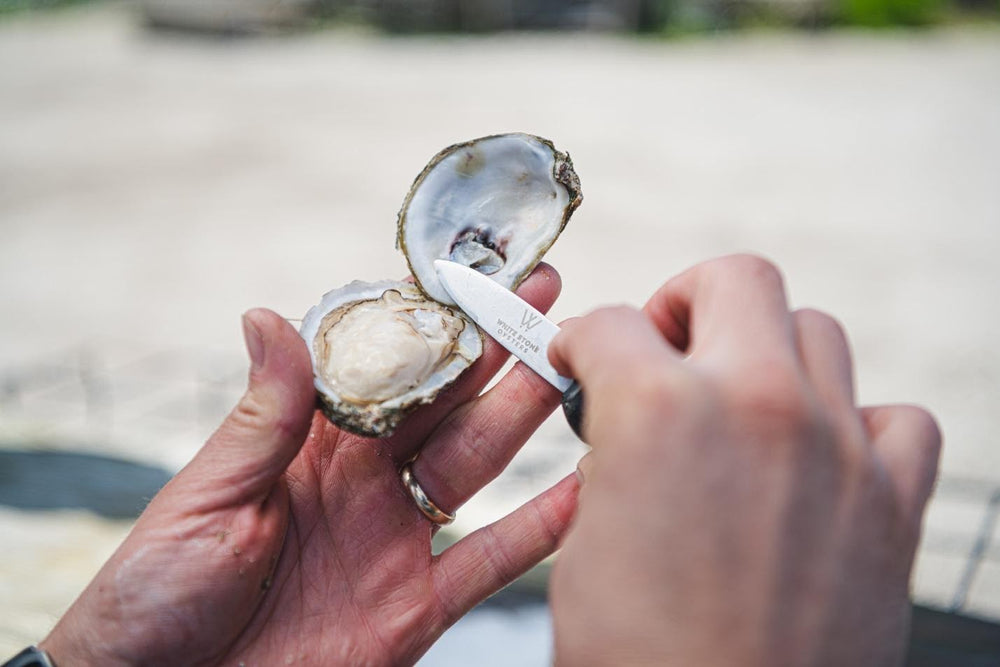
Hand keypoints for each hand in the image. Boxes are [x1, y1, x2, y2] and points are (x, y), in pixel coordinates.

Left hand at [40, 264, 576, 665]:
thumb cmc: (159, 592)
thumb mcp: (208, 495)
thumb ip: (264, 415)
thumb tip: (269, 317)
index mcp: (311, 445)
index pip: (386, 368)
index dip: (431, 323)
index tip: (475, 276)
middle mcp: (365, 482)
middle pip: (446, 405)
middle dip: (496, 349)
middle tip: (547, 299)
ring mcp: (396, 540)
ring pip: (477, 465)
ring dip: (526, 416)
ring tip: (574, 367)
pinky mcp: (415, 606)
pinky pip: (489, 563)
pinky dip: (540, 530)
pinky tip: (584, 490)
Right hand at [548, 255, 940, 665]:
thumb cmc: (640, 661)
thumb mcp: (587, 542)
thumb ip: (612, 457)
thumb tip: (627, 427)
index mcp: (660, 412)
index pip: (611, 323)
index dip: (582, 340)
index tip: (582, 357)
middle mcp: (758, 407)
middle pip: (735, 279)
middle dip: (683, 302)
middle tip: (663, 346)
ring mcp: (837, 448)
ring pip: (816, 331)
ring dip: (765, 352)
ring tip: (737, 400)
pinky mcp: (890, 503)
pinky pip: (896, 418)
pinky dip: (856, 421)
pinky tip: (819, 453)